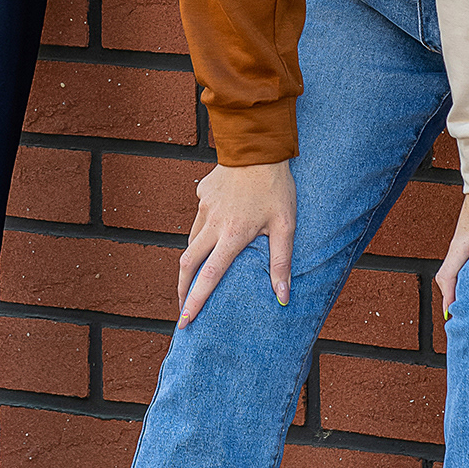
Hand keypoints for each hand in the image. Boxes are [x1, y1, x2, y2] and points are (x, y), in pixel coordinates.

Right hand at [176, 160, 294, 328]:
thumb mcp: (285, 226)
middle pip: (188, 264)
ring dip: (192, 263)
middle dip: (183, 289)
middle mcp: (213, 224)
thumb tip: (283, 297)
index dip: (196, 301)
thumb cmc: (276, 187)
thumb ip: (281, 263)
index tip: (186, 321)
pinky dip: (201, 234)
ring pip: (191, 242)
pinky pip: (199, 220)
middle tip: (184, 308)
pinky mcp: (203, 194)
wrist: (258, 146)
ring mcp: (204, 208)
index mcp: (232, 235)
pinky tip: (213, 234)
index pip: (209, 277)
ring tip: (197, 278)